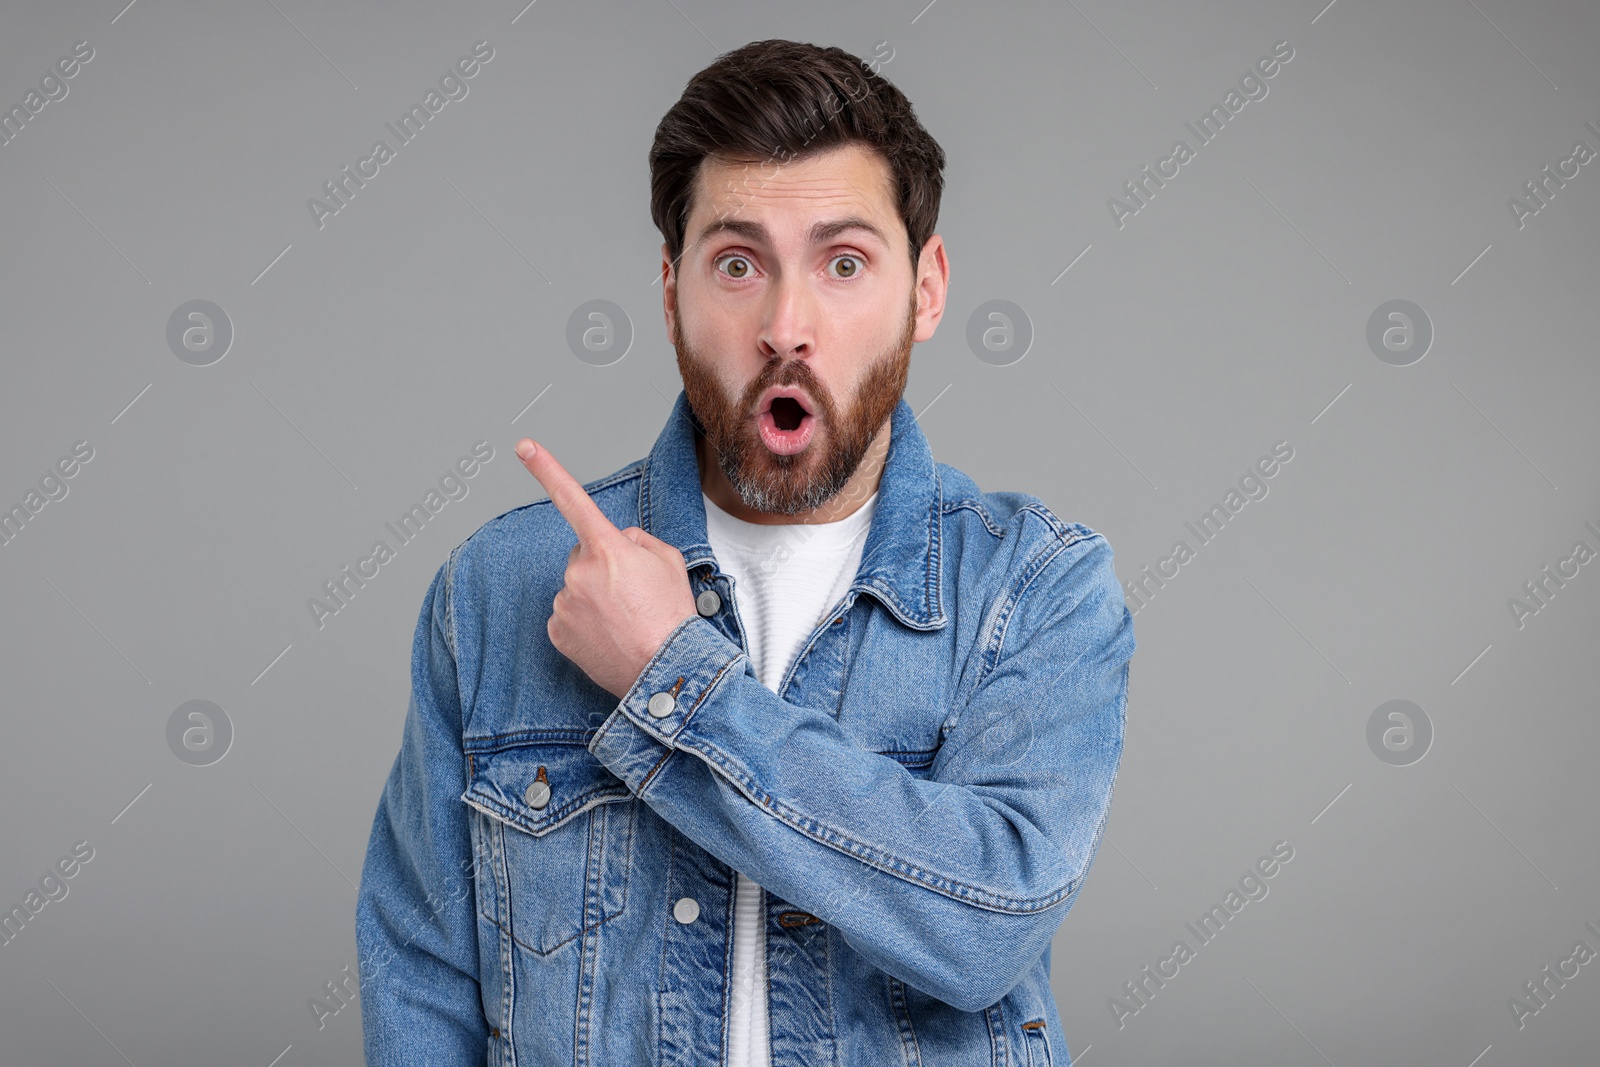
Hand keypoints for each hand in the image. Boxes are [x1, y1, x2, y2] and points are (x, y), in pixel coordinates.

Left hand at [515, 438, 697, 698]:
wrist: (665, 671)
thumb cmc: (672, 615)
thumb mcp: (670, 562)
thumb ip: (638, 540)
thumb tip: (617, 541)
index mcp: (608, 548)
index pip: (573, 500)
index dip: (546, 469)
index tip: (523, 446)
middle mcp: (579, 572)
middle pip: (583, 555)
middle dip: (601, 567)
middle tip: (631, 594)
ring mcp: (565, 602)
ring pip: (575, 587)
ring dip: (594, 597)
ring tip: (624, 619)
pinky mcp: (557, 631)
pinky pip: (567, 616)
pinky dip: (584, 622)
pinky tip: (608, 634)